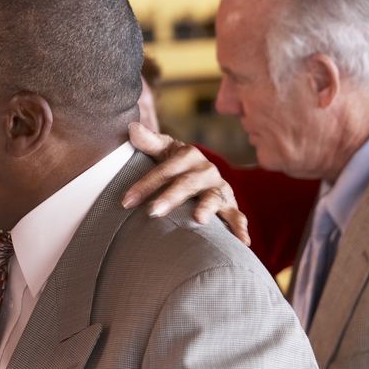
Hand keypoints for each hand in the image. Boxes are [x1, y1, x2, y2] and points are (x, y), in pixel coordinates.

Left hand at [123, 122, 249, 245]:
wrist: (197, 169)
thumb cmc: (173, 162)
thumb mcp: (162, 149)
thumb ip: (149, 141)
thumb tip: (132, 128)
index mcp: (187, 156)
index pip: (163, 171)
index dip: (144, 185)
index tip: (126, 202)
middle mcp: (205, 170)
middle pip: (187, 184)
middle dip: (171, 197)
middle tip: (154, 212)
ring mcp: (218, 187)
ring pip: (214, 197)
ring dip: (207, 208)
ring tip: (199, 220)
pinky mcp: (229, 203)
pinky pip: (236, 215)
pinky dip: (240, 227)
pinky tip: (242, 241)